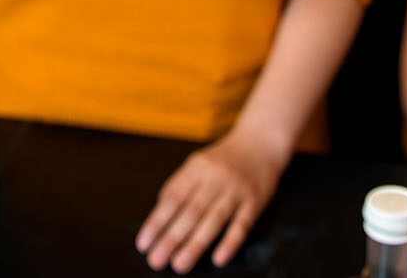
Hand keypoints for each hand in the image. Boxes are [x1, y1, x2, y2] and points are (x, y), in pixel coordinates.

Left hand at [135, 128, 287, 272]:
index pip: (173, 197)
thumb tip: (160, 216)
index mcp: (197, 168)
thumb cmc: (224, 158)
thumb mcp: (198, 162)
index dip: (157, 222)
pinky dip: (230, 242)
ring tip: (179, 265)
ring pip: (214, 219)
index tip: (144, 244)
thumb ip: (180, 185)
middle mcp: (216, 178)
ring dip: (196, 244)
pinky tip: (219, 259)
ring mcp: (237, 190)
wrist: (262, 141)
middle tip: (156, 261)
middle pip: (191, 211)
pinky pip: (242, 224)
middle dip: (171, 238)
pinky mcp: (255, 201)